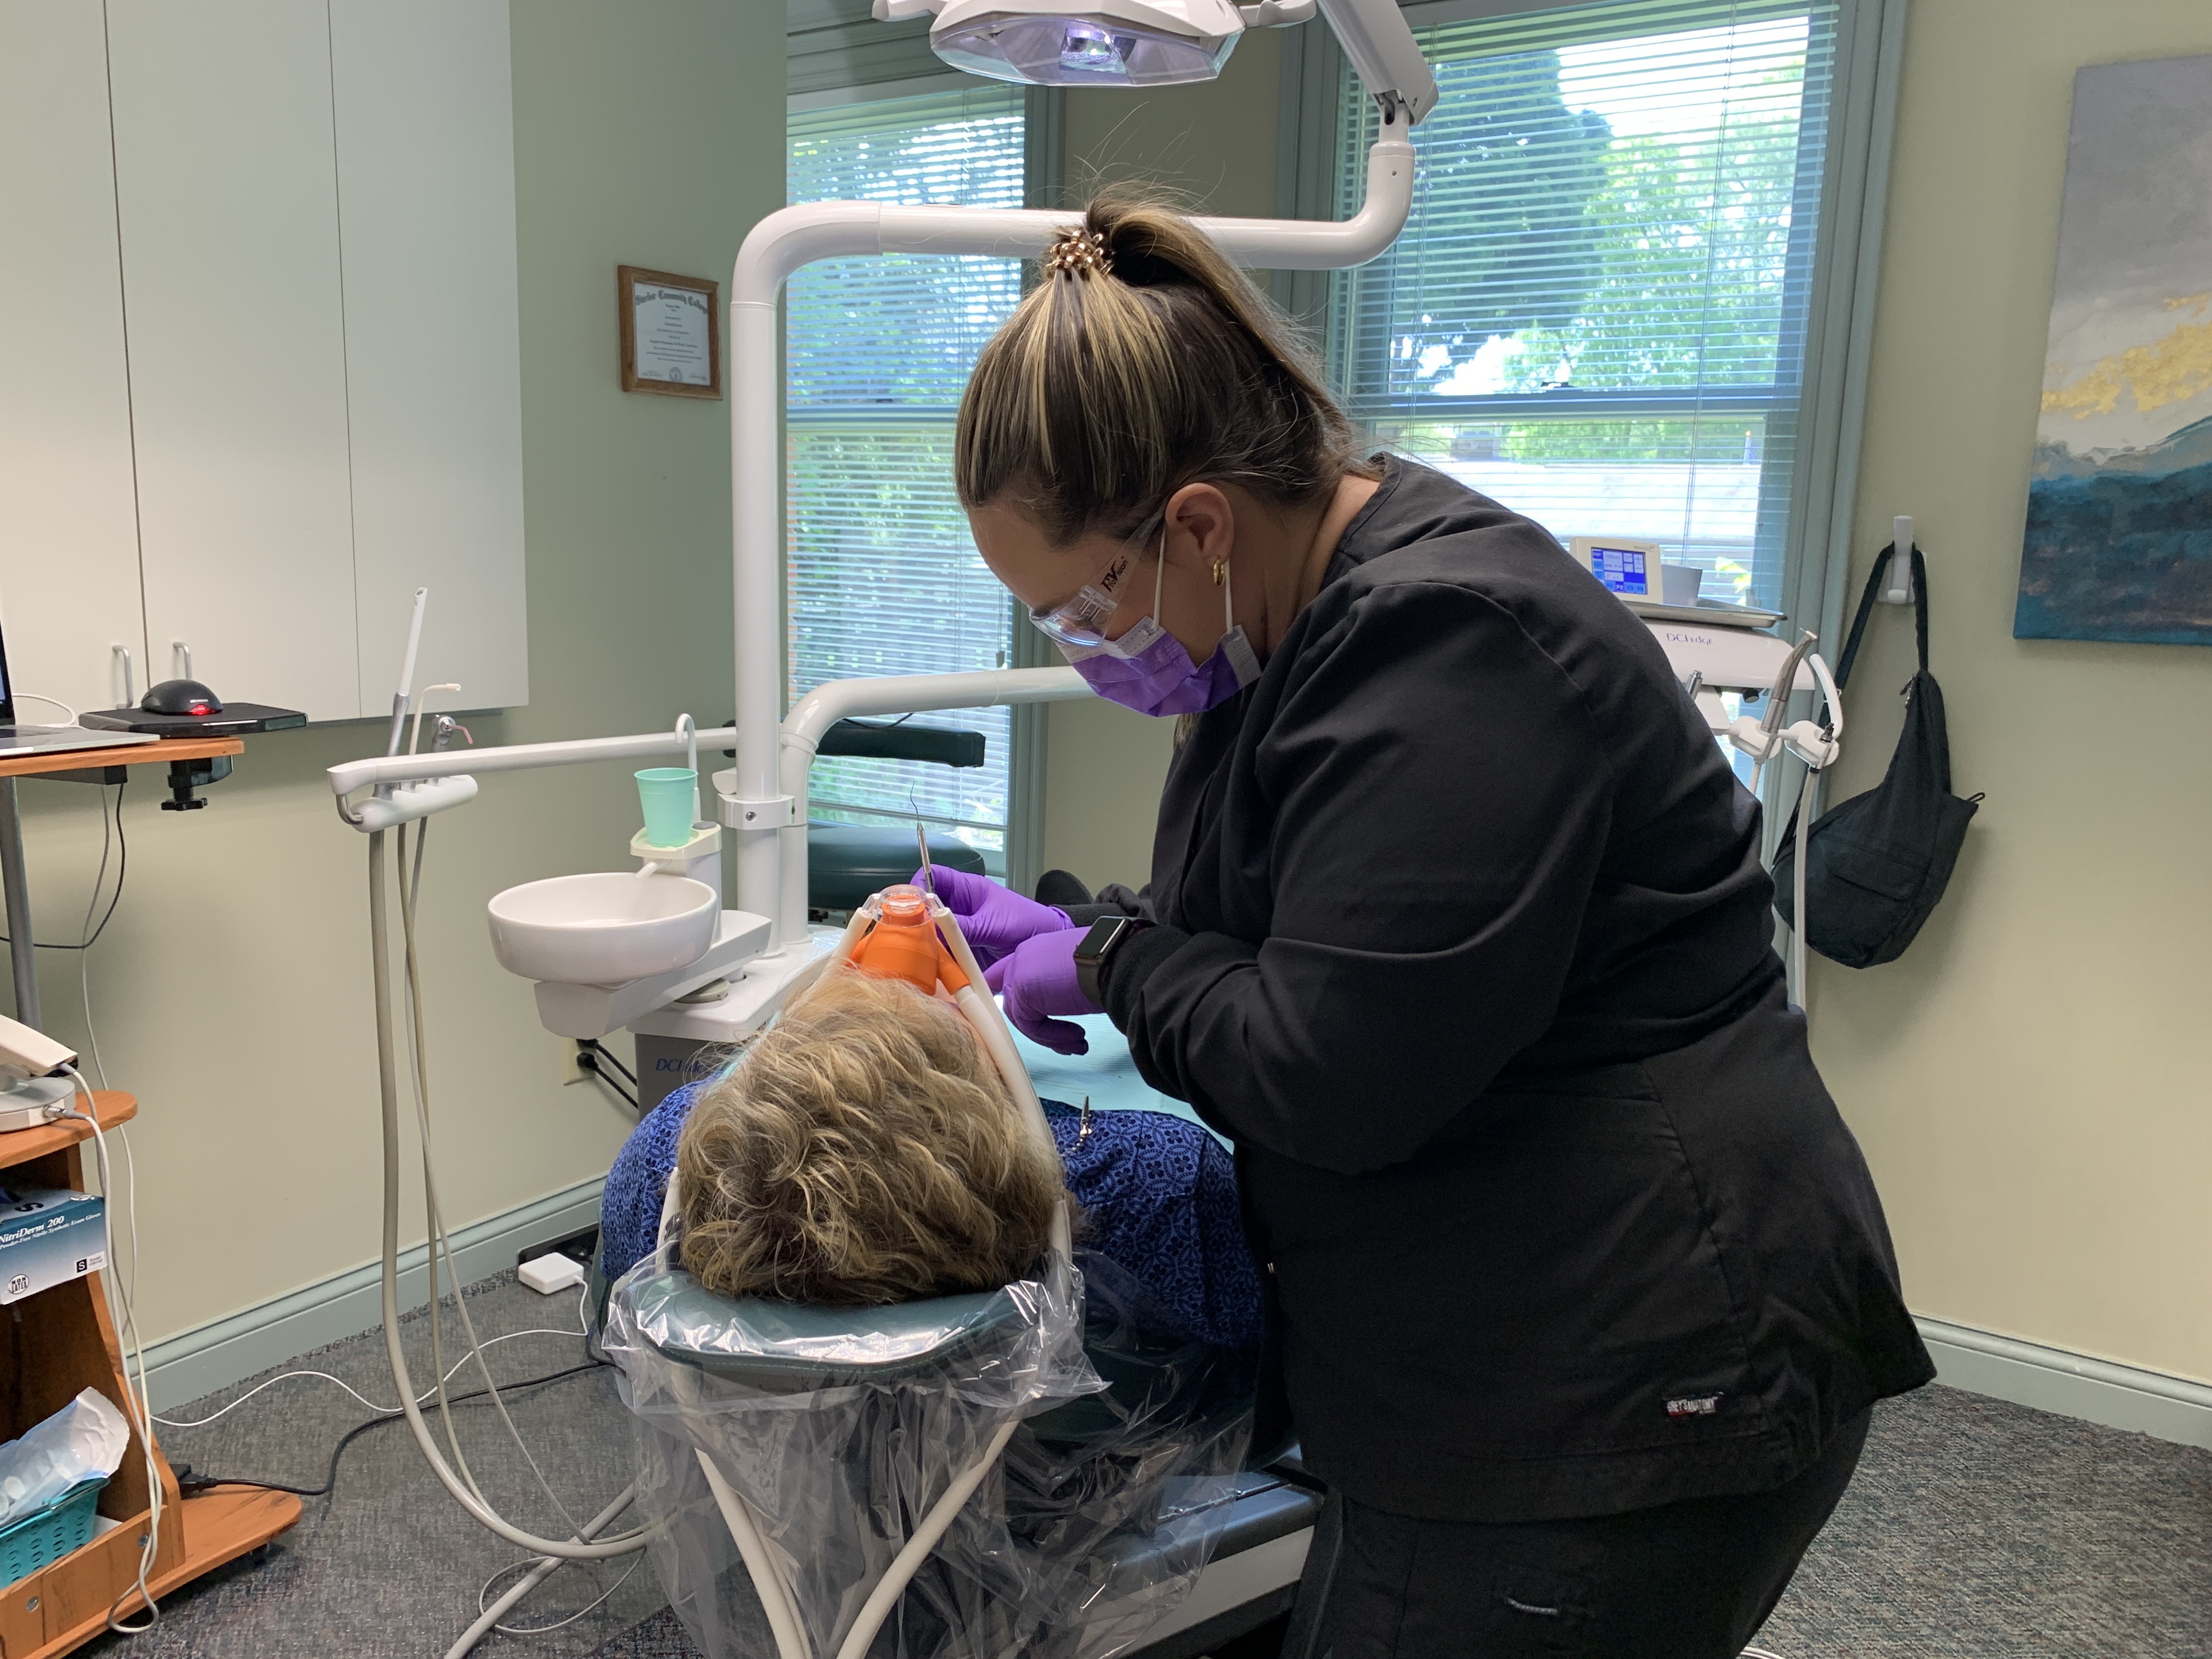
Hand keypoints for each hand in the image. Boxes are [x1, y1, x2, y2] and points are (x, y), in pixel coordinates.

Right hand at [918, 866, 1072, 967]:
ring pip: (931, 931)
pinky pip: (942, 951)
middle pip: (926, 906)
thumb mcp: (993, 925)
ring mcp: (960, 929)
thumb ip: (964, 926)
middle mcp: (959, 907)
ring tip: (916, 953)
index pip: (933, 876)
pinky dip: (935, 958)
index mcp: (967, 890)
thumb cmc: (1027, 925)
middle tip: (907, 934)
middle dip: (915, 918)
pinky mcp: (963, 950)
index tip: (907, 903)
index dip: (918, 885)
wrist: (1047, 946)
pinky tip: (930, 966)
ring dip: (923, 941)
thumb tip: (931, 926)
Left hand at [985, 930, 1100, 1055]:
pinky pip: (1032, 1026)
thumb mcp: (1080, 972)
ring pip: (1023, 1017)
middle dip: (1038, 1027)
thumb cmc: (1109, 963)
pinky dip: (1055, 1037)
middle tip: (1067, 1040)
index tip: (1021, 1018)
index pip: (1008, 973)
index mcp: (1038, 948)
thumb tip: (1057, 1003)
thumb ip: (1058, 984)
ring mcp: (1019, 972)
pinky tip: (1078, 1038)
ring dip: (1051, 1035)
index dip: (1012, 996)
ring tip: (1078, 1042)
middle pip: (1015, 1001)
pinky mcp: (1022, 991)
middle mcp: (1024, 956)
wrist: (1115, 959)